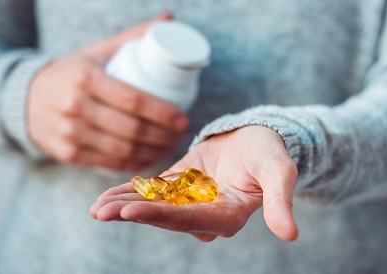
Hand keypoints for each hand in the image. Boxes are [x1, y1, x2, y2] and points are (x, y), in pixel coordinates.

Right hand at [28, 12, 188, 170]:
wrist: (28, 98)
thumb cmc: (73, 72)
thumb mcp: (98, 51)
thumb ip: (133, 36)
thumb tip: (169, 20)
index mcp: (85, 78)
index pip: (133, 100)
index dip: (163, 113)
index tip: (183, 119)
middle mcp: (74, 106)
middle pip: (131, 129)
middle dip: (163, 136)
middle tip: (180, 134)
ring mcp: (69, 133)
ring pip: (123, 151)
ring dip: (153, 152)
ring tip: (170, 146)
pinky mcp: (68, 153)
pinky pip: (110, 164)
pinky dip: (135, 164)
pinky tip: (150, 157)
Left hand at [90, 126, 298, 241]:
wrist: (257, 136)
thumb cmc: (269, 151)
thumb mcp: (279, 171)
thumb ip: (280, 200)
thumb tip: (290, 234)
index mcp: (227, 216)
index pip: (189, 220)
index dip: (161, 217)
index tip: (131, 213)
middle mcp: (205, 215)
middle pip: (164, 217)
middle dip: (132, 214)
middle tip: (100, 212)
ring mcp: (190, 201)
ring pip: (153, 207)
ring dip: (124, 206)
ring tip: (96, 207)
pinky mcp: (180, 186)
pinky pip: (153, 193)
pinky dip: (131, 194)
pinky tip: (106, 196)